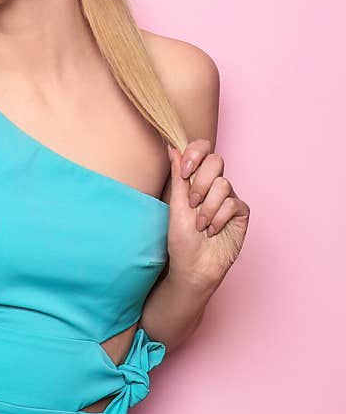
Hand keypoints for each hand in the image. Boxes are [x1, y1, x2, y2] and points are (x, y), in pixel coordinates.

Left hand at [164, 140, 249, 286]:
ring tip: (200, 224)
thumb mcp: (176, 205)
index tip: (185, 170)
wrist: (193, 266)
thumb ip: (178, 177)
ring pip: (224, 184)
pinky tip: (212, 231)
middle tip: (191, 202)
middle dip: (200, 182)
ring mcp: (229, 198)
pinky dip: (218, 218)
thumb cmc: (182, 238)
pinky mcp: (240, 213)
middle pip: (216, 161)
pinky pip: (233, 204)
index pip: (203, 150)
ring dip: (207, 207)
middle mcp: (214, 185)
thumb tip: (172, 148)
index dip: (196, 153)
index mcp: (196, 179)